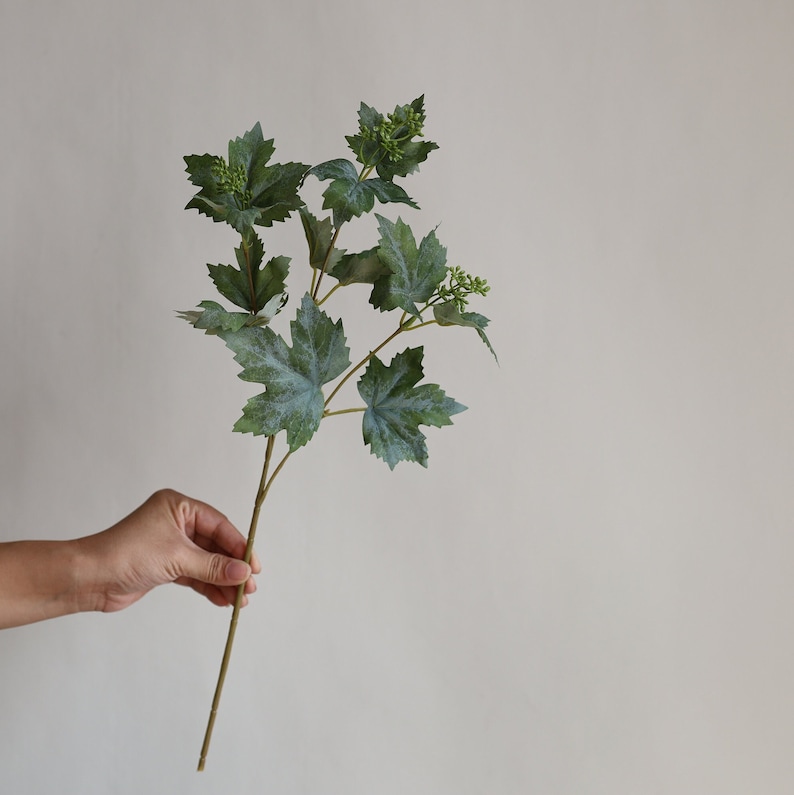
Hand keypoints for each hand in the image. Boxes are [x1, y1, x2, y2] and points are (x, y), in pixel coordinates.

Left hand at [78, 489, 260, 612]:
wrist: (89, 579)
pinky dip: (208, 586)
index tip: (254, 565)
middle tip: (249, 586)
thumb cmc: (126, 554)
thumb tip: (243, 573)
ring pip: (206, 562)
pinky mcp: (165, 565)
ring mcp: (171, 544)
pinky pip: (195, 574)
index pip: (219, 525)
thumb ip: (213, 566)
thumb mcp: (177, 557)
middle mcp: (176, 522)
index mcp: (179, 506)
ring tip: (239, 599)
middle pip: (215, 544)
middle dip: (232, 566)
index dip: (239, 545)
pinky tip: (222, 599)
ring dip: (222, 580)